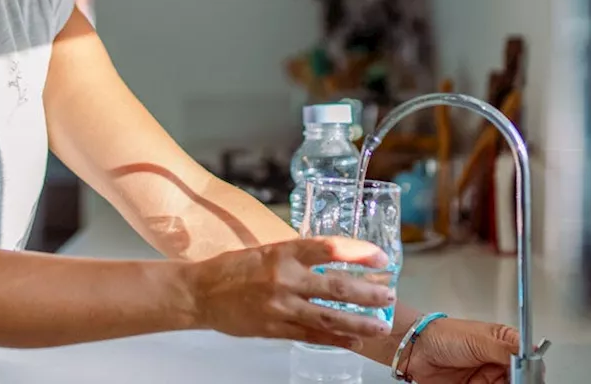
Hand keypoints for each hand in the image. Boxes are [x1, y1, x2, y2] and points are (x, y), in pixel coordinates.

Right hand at [184, 237, 396, 349]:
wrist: (199, 293)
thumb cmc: (232, 268)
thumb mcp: (266, 250)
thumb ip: (296, 255)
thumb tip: (330, 258)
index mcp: (282, 252)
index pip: (329, 248)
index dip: (359, 253)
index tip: (381, 257)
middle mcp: (284, 278)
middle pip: (336, 286)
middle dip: (368, 292)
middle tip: (390, 295)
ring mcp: (280, 306)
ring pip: (328, 316)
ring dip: (359, 322)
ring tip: (381, 325)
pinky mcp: (274, 328)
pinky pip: (311, 336)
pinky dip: (335, 340)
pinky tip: (353, 342)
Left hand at [399, 317, 520, 383]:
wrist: (416, 351)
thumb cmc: (444, 336)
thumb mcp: (478, 339)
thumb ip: (505, 349)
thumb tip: (531, 351)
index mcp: (503, 343)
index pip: (527, 358)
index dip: (531, 369)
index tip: (530, 376)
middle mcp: (497, 363)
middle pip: (518, 377)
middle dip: (518, 381)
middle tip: (504, 380)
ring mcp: (486, 378)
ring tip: (484, 380)